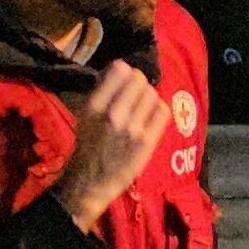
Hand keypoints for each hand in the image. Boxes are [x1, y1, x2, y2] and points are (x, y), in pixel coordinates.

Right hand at [56, 64, 172, 232]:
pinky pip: (162, 111)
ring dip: (149, 97)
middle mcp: (114, 114)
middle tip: (137, 92)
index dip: (126, 71)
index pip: (120, 70)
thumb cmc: (89, 145)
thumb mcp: (86, 115)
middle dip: (139, 83)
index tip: (126, 76)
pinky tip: (151, 116)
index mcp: (95, 105)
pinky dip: (159, 109)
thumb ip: (102, 93)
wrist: (91, 180)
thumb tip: (122, 69)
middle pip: (139, 80)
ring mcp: (132, 128)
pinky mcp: (147, 141)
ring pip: (152, 94)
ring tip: (143, 106)